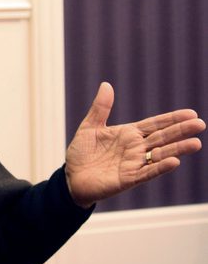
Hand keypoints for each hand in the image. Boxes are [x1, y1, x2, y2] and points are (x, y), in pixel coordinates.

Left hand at [65, 82, 204, 207]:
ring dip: (177, 149)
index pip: (154, 125)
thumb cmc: (81, 153)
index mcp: (128, 134)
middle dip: (180, 131)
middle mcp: (135, 148)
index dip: (171, 119)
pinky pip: (147, 172)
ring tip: (195, 143)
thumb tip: (106, 85)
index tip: (191, 113)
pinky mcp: (128, 178)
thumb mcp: (90, 126)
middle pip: (162, 138)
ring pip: (160, 155)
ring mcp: (133, 164)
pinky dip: (160, 167)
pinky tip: (174, 161)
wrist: (70, 177)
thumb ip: (100, 108)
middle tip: (200, 124)